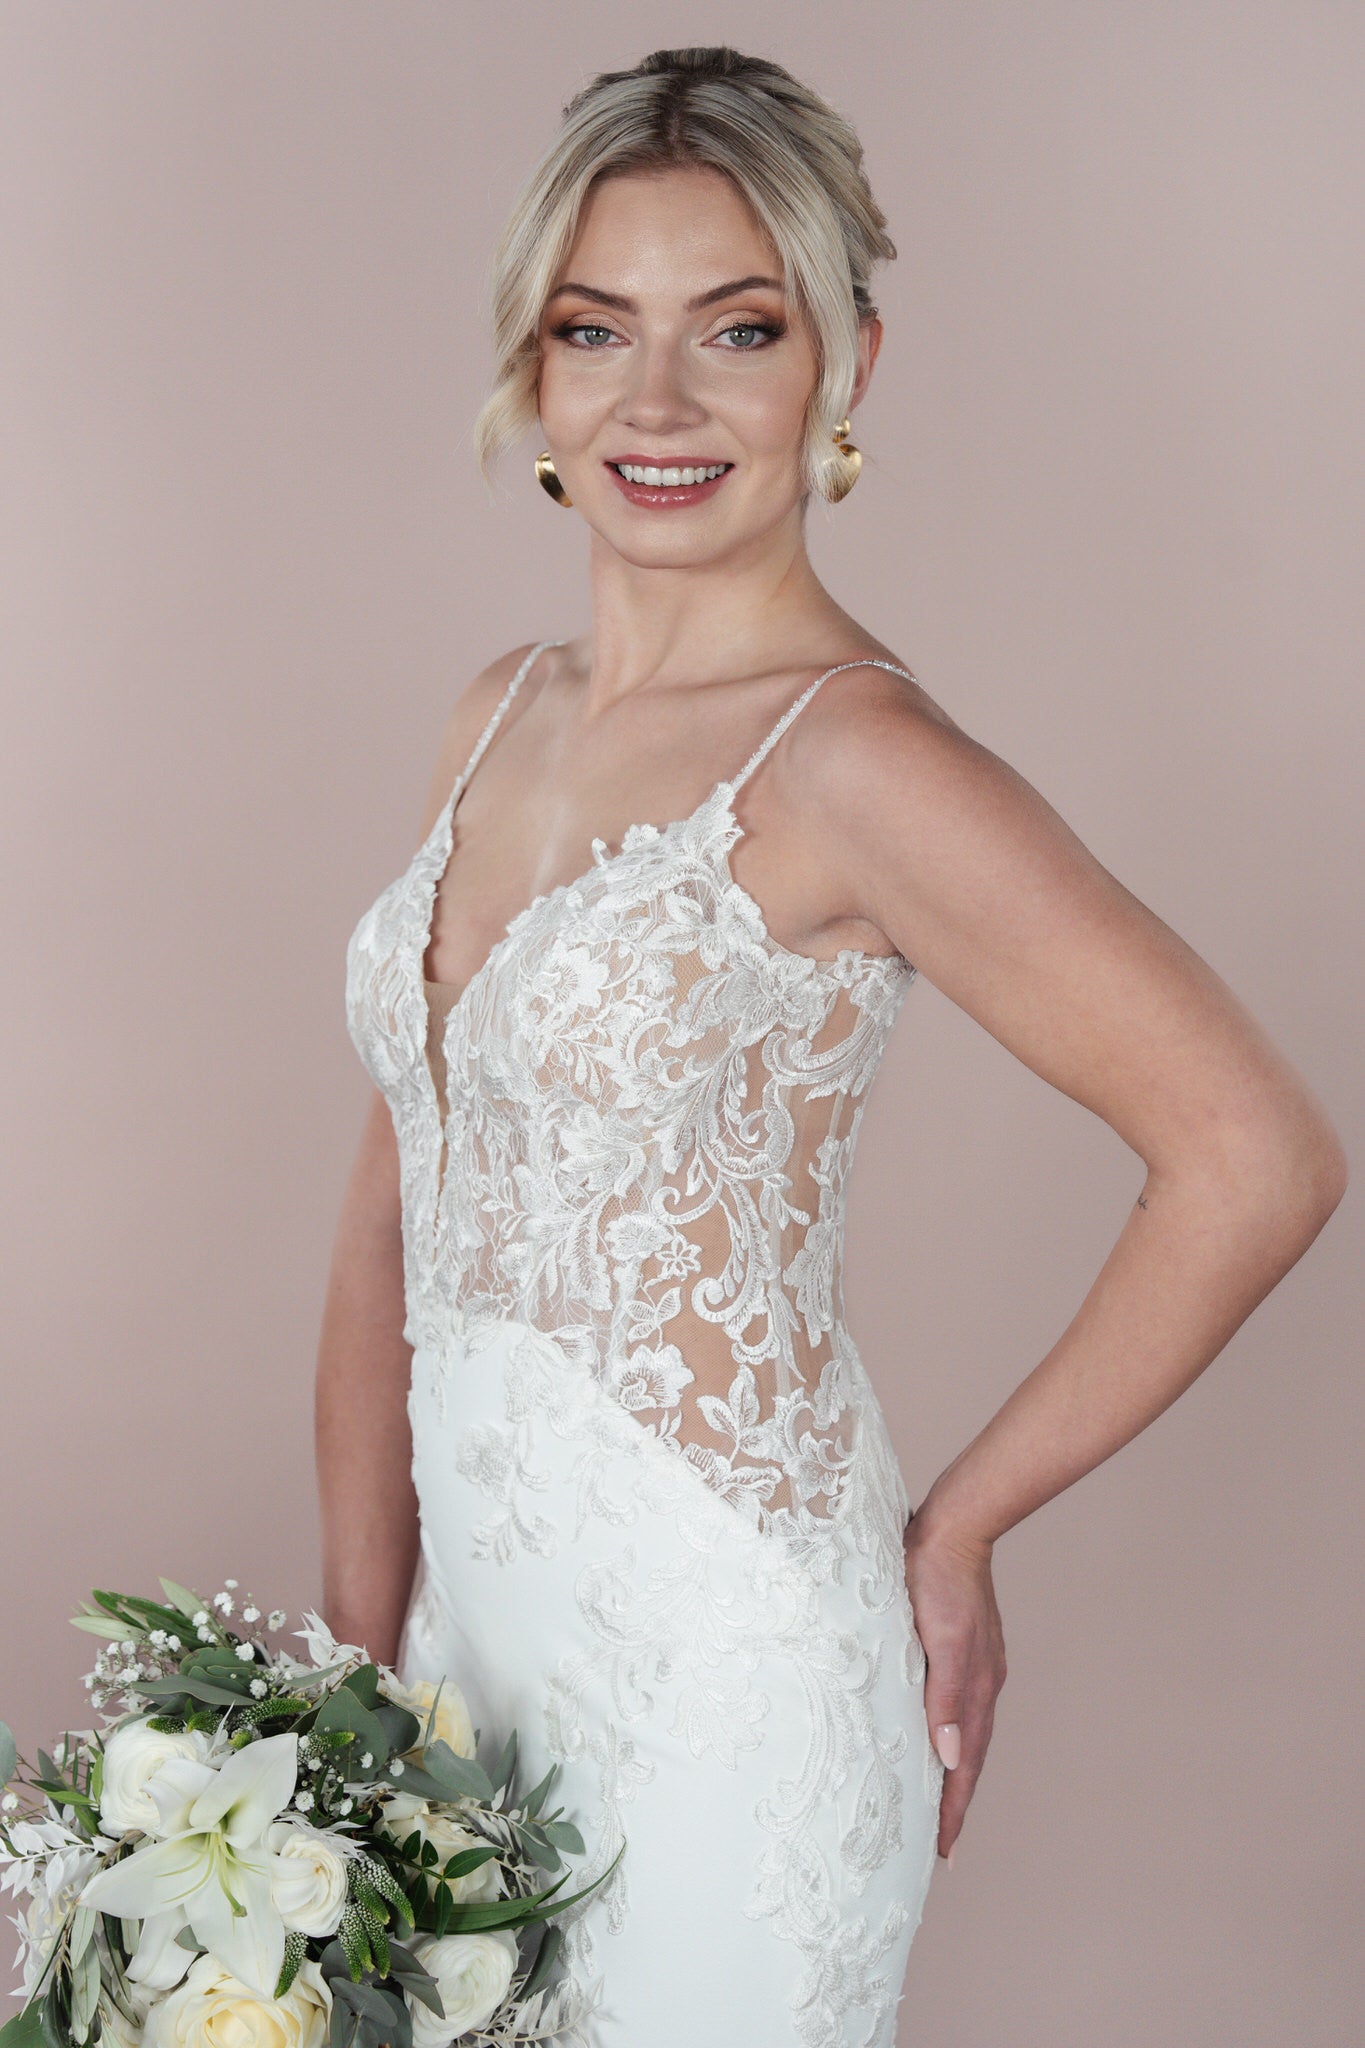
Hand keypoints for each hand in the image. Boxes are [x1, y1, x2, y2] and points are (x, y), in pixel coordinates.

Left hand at [902, 1506, 1006, 1862]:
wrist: (953, 1526)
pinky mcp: (966, 1649)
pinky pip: (959, 1707)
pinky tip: (937, 1735)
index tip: (942, 1853)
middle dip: (956, 1802)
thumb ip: (944, 1697)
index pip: (963, 1765)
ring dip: (954, 1771)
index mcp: (975, 1688)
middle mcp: (982, 1684)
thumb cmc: (934, 1577)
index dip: (953, 1809)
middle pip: (969, 1757)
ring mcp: (977, 1667)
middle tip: (941, 1845)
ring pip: (966, 1734)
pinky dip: (950, 1735)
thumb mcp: (938, 1637)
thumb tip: (948, 1757)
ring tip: (940, 1802)